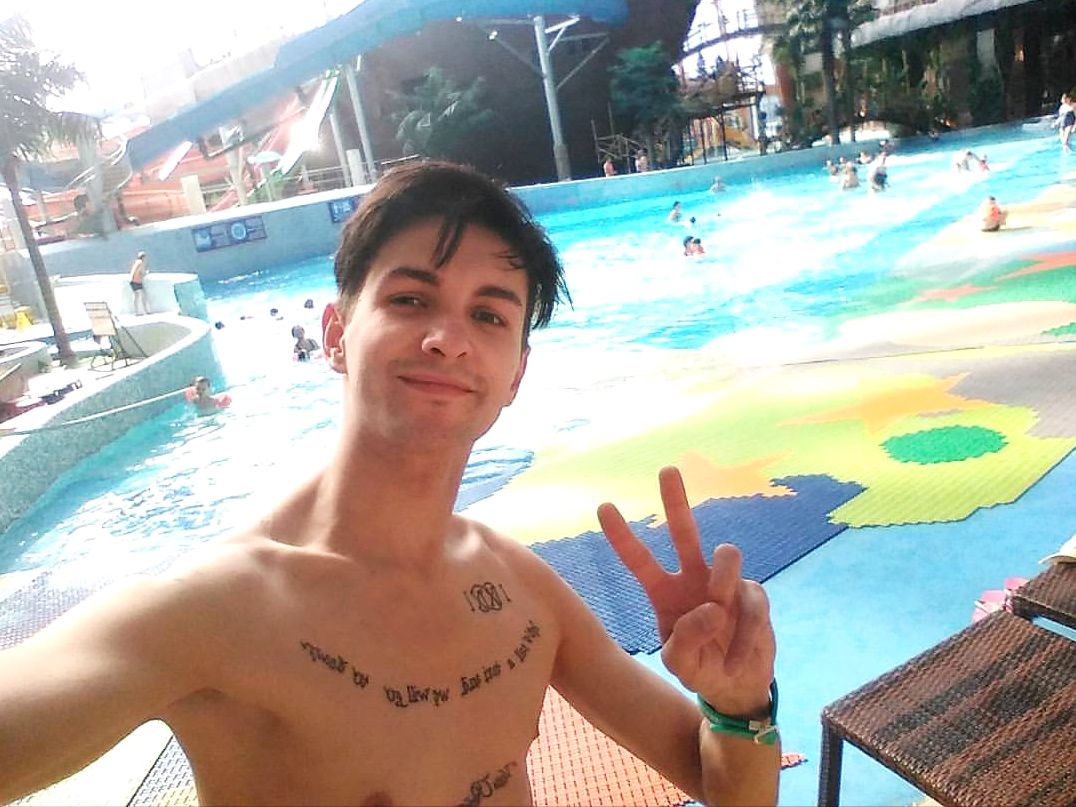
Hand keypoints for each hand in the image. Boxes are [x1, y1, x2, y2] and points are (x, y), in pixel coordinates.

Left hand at [597, 466, 774, 716]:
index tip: (603, 506)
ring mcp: (725, 583)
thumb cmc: (700, 668)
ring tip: (720, 619)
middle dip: (675, 501)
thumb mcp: (679, 664)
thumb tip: (713, 607)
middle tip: (666, 470)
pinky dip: (746, 635)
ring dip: (723, 586)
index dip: (622, 536)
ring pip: (727, 556)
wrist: (737, 686)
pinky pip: (752, 602)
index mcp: (665, 593)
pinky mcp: (754, 595)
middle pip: (684, 532)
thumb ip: (685, 640)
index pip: (640, 561)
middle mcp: (693, 579)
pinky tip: (737, 656)